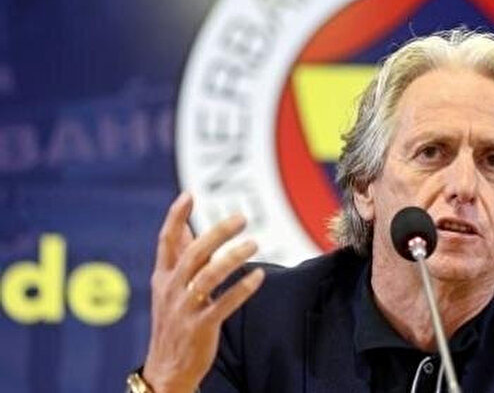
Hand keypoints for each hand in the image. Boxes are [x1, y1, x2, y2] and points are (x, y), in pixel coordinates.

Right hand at [142, 192, 264, 392]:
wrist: (166, 370)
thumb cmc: (173, 322)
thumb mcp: (168, 288)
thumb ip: (179, 257)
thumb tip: (185, 225)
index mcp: (163, 277)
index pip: (166, 241)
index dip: (175, 217)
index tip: (188, 195)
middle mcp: (171, 290)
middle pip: (192, 255)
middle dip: (216, 233)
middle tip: (241, 218)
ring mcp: (184, 309)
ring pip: (207, 277)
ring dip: (231, 258)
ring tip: (254, 244)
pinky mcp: (200, 327)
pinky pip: (222, 304)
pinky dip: (241, 289)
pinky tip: (258, 277)